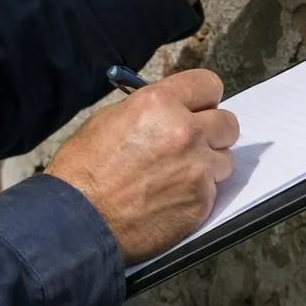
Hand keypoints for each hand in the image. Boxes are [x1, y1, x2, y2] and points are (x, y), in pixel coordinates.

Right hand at [44, 69, 239, 261]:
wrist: (78, 221)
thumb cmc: (83, 171)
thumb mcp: (108, 120)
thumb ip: (149, 110)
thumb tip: (172, 109)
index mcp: (159, 104)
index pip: (209, 84)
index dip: (205, 97)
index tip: (201, 108)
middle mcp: (185, 132)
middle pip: (228, 123)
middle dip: (213, 132)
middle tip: (194, 143)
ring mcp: (197, 168)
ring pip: (224, 160)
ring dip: (207, 166)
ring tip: (177, 176)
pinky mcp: (201, 202)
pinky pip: (212, 191)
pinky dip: (196, 195)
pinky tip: (170, 200)